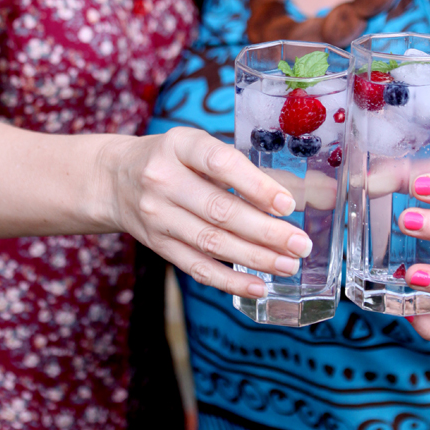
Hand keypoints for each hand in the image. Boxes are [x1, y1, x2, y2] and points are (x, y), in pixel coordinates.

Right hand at [106, 127, 311, 297]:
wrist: (115, 179)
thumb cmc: (175, 160)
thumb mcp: (201, 147)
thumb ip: (251, 169)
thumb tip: (315, 191)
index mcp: (180, 145)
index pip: (219, 162)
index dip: (255, 185)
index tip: (288, 204)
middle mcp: (163, 179)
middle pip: (218, 209)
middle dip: (265, 231)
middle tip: (300, 244)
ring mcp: (157, 215)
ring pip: (210, 242)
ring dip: (254, 257)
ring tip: (288, 265)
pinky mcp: (157, 244)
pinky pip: (196, 267)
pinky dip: (229, 279)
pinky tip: (258, 285)